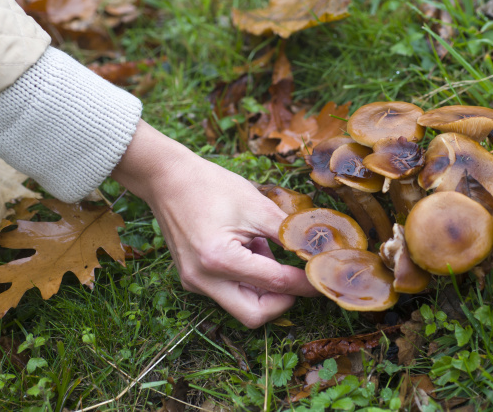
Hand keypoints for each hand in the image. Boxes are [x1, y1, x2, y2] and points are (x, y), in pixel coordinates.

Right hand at [111, 120, 318, 327]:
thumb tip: (318, 254)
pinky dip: (246, 280)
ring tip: (264, 249)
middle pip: (254, 314)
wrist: (167, 178)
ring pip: (241, 306)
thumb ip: (289, 234)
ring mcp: (194, 283)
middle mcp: (203, 279)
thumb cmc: (211, 186)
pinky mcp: (191, 280)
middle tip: (300, 278)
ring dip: (263, 288)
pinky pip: (227, 293)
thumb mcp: (257, 206)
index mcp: (220, 259)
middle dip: (282, 301)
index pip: (275, 283)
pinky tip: (247, 249)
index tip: (325, 277)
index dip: (305, 282)